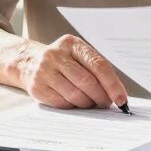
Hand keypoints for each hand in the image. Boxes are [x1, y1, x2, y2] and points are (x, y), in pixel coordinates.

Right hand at [13, 35, 127, 109]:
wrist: (28, 62)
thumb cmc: (62, 61)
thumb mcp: (77, 55)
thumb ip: (96, 69)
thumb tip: (117, 93)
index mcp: (72, 44)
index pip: (98, 65)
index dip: (112, 84)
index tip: (122, 99)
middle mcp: (56, 55)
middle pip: (87, 81)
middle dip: (101, 96)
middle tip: (107, 104)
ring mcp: (44, 71)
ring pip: (75, 95)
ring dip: (88, 103)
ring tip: (91, 103)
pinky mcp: (37, 88)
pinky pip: (62, 103)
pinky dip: (73, 107)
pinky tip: (75, 103)